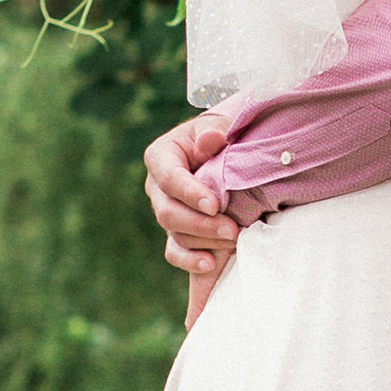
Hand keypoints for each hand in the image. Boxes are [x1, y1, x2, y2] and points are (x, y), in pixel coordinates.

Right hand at [145, 112, 239, 299]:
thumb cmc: (222, 136)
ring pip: (175, 234)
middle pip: (168, 212)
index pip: (169, 177)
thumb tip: (210, 139)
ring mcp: (166, 211)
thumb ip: (213, 132)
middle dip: (201, 223)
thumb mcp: (219, 126)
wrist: (225, 153)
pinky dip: (190, 261)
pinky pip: (175, 252)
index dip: (190, 193)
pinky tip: (210, 264)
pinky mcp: (177, 232)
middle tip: (231, 229)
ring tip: (233, 241)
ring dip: (204, 242)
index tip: (215, 204)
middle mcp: (157, 187)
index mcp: (161, 156)